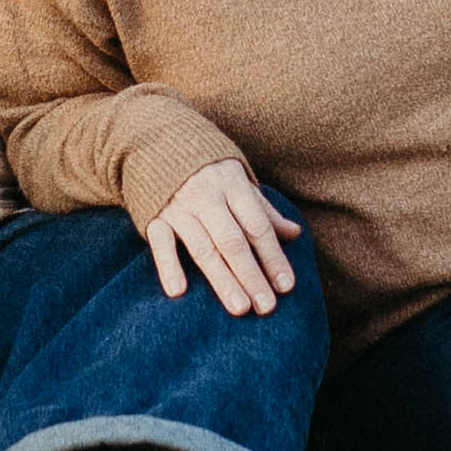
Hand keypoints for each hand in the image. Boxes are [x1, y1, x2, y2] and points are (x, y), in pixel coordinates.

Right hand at [140, 159, 306, 315]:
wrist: (160, 143)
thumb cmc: (209, 171)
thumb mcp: (239, 183)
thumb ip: (264, 210)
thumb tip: (295, 234)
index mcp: (233, 186)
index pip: (258, 226)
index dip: (273, 257)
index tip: (286, 286)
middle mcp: (207, 196)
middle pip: (233, 241)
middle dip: (251, 275)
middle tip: (266, 307)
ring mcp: (179, 206)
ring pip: (203, 248)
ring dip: (222, 279)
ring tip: (239, 308)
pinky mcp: (154, 215)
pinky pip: (160, 243)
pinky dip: (168, 266)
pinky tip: (178, 292)